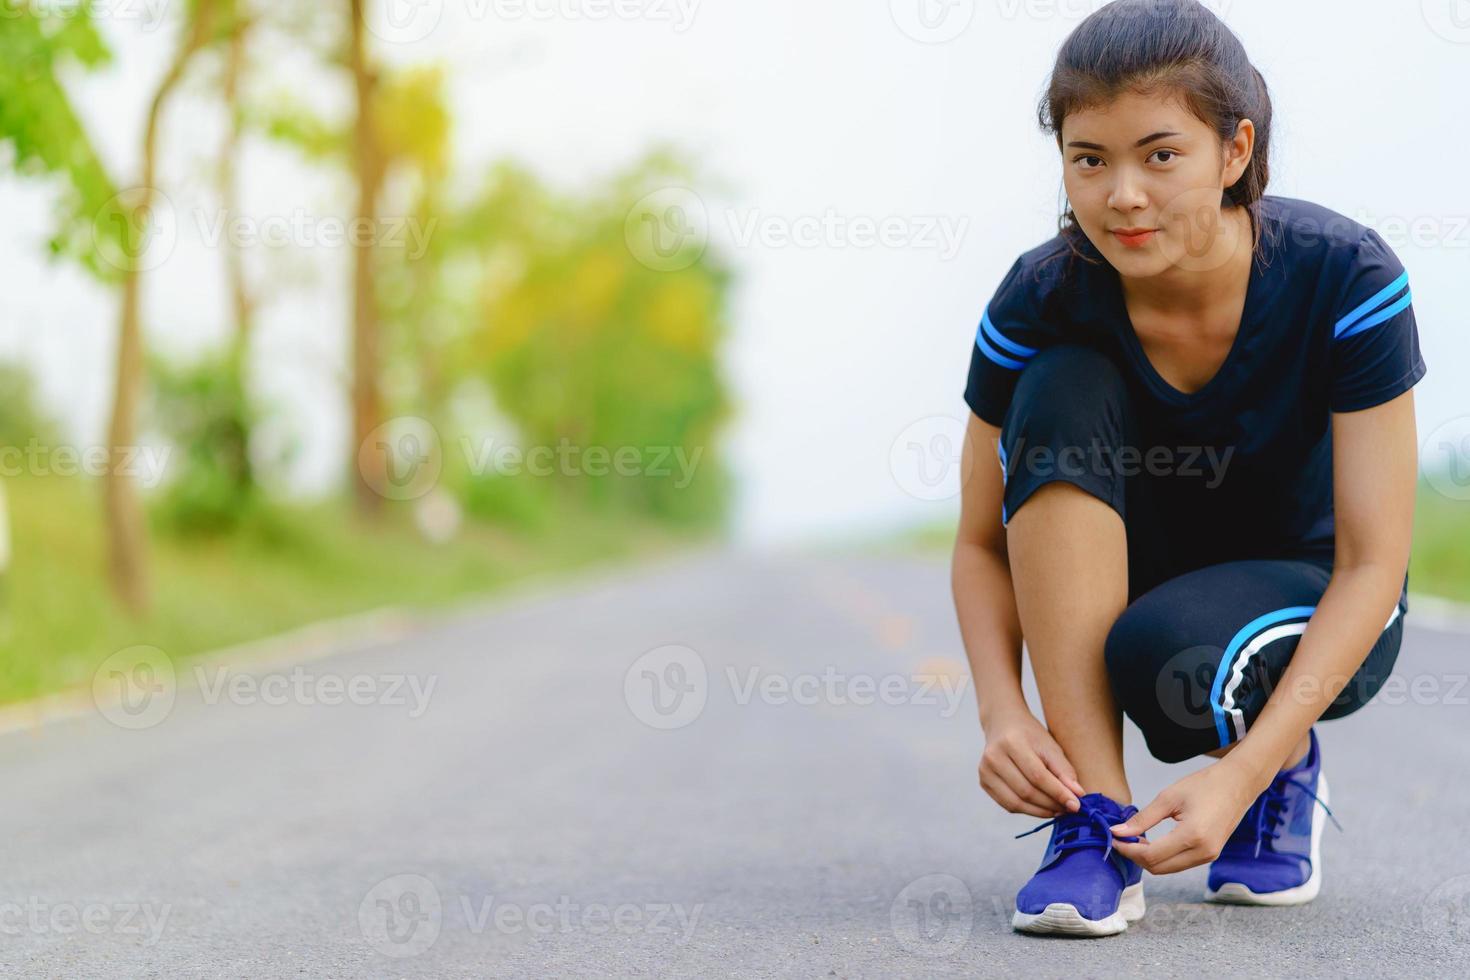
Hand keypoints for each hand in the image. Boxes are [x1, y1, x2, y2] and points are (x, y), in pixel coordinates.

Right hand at [978, 707, 1084, 817]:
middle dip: (1051, 804)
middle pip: (1026, 792)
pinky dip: (1027, 810)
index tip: (1076, 804)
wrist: (1003, 724)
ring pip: (1016, 803)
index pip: (1038, 776)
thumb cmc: (1030, 735)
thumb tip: (1077, 796)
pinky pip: (1007, 805)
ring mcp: (985, 771)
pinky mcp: (983, 782)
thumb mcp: (1050, 746)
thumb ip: (1064, 771)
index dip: (1058, 793)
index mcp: (1012, 743)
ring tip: (1057, 810)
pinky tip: (1041, 808)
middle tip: (1068, 808)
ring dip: (1040, 811)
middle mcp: (994, 757)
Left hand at [1107, 758, 1262, 873]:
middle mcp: (1203, 852)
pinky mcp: (1210, 855)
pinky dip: (1162, 857)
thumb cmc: (1204, 785)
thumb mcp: (1169, 797)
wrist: (1238, 784)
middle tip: (1121, 839)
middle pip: (1158, 868)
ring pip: (1168, 869)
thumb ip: (1143, 818)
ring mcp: (1209, 856)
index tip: (1114, 838)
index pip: (1151, 856)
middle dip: (1135, 857)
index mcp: (1192, 836)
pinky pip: (1179, 864)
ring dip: (1148, 859)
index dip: (1128, 850)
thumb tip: (1118, 832)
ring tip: (1134, 839)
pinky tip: (1151, 842)